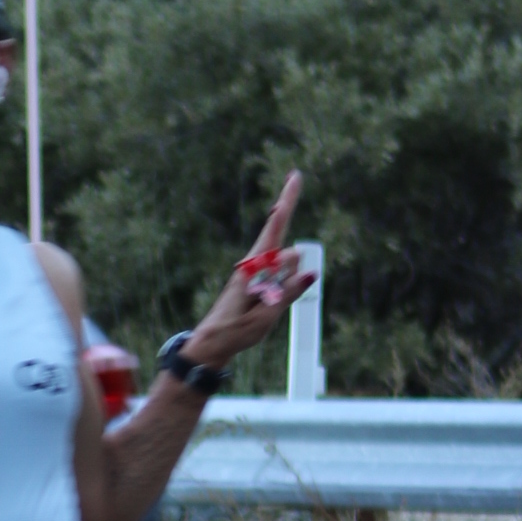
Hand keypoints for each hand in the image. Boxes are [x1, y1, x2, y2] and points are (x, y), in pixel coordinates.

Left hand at [183, 171, 313, 371]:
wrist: (211, 344)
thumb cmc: (235, 332)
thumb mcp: (266, 316)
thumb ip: (289, 293)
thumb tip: (310, 273)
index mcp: (252, 268)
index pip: (274, 229)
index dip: (286, 202)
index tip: (294, 177)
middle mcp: (253, 266)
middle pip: (284, 253)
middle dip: (291, 269)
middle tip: (268, 300)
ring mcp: (255, 274)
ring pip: (283, 269)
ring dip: (284, 286)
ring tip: (260, 312)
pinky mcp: (255, 283)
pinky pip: (277, 279)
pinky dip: (280, 289)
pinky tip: (264, 307)